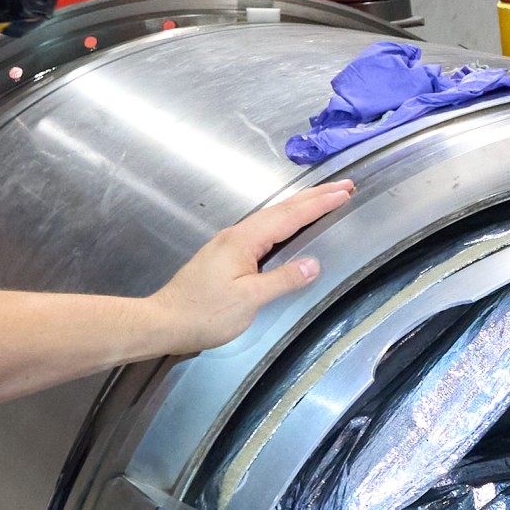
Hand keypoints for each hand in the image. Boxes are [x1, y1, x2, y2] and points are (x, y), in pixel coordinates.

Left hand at [145, 180, 349, 355]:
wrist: (165, 322)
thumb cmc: (204, 312)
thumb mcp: (249, 299)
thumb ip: (282, 279)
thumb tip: (313, 265)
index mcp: (244, 240)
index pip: (290, 216)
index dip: (319, 204)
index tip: (344, 192)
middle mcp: (237, 235)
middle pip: (281, 210)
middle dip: (314, 197)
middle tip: (343, 187)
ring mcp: (230, 244)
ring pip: (272, 218)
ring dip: (300, 207)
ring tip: (324, 199)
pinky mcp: (226, 255)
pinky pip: (263, 229)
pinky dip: (284, 222)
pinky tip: (289, 226)